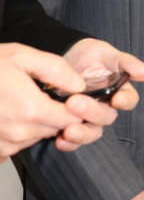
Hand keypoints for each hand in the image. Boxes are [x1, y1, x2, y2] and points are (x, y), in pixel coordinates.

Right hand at [0, 42, 89, 159]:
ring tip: (22, 100)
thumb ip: (56, 70)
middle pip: (56, 129)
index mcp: (31, 109)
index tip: (71, 96)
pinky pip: (20, 143)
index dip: (77, 108)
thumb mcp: (22, 56)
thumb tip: (79, 85)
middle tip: (44, 94)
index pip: (72, 119)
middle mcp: (19, 132)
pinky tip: (10, 112)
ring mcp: (6, 143)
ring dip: (38, 122)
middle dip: (57, 114)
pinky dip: (21, 130)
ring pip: (38, 136)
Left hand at [57, 39, 143, 150]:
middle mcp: (106, 107)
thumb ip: (127, 63)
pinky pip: (73, 141)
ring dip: (82, 134)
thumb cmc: (89, 56)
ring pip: (92, 132)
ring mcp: (88, 119)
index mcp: (118, 91)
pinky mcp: (70, 126)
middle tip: (74, 102)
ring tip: (69, 130)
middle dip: (92, 112)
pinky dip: (68, 143)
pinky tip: (60, 139)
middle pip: (107, 117)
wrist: (63, 57)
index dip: (125, 101)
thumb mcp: (107, 54)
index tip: (117, 99)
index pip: (128, 100)